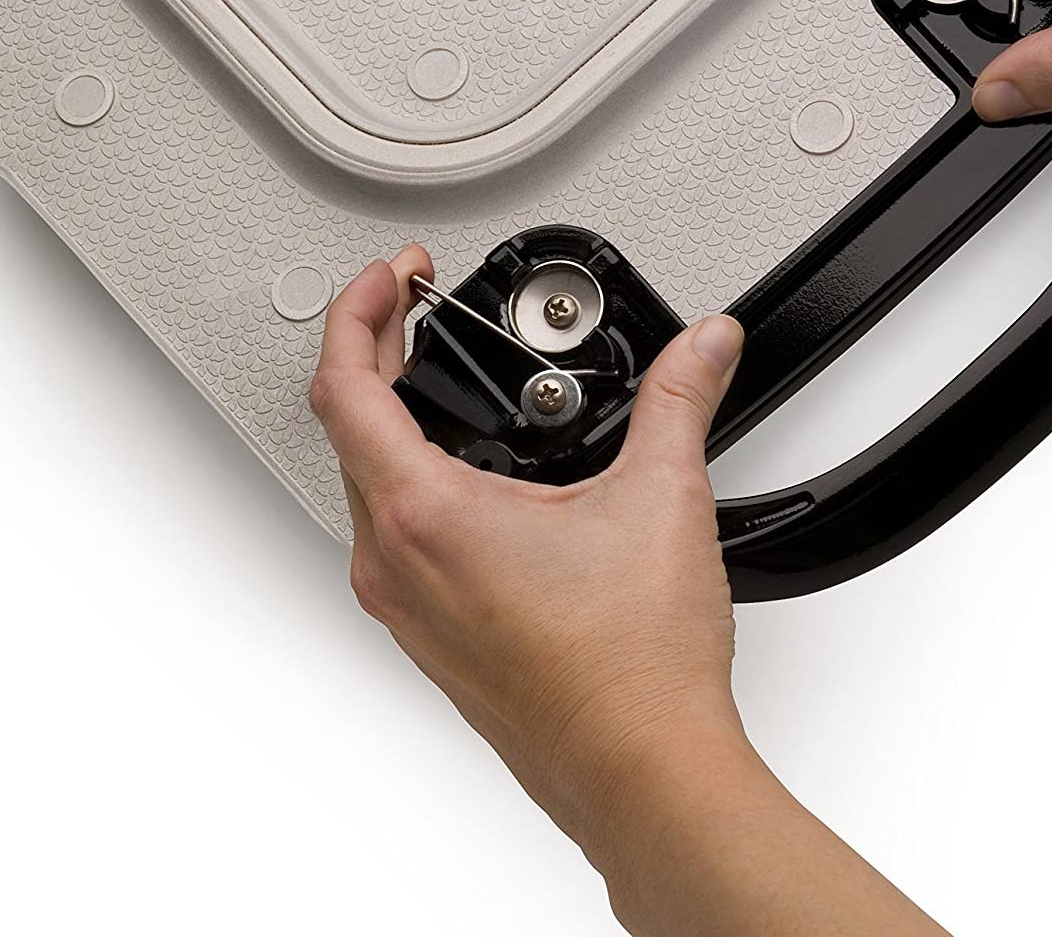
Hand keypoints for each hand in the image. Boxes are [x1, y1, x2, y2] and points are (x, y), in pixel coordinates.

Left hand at [308, 246, 746, 840]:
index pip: (345, 389)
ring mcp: (408, 605)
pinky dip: (415, 480)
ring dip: (393, 421)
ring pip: (367, 486)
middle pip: (346, 431)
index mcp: (427, 517)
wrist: (642, 772)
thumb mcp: (662, 499)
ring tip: (445, 383)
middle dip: (377, 356)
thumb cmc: (632, 669)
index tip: (390, 278)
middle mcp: (397, 564)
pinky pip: (394, 536)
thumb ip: (681, 399)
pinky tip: (478, 476)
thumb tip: (706, 345)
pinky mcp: (432, 635)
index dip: (359, 313)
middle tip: (417, 313)